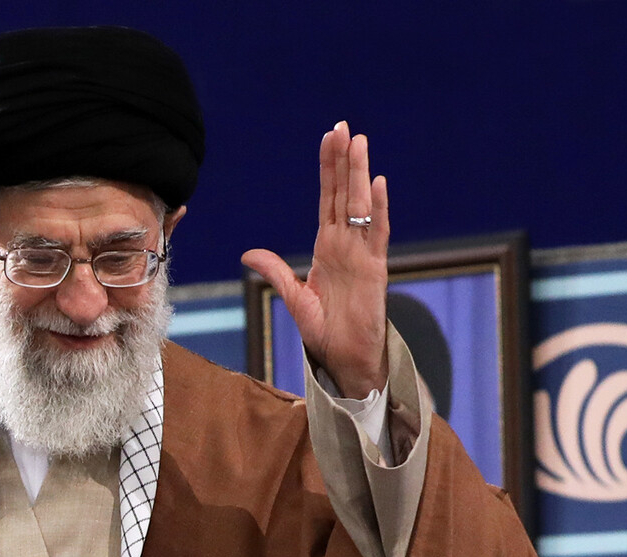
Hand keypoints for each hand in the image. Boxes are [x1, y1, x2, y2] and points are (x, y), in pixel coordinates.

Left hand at [244, 122, 389, 401]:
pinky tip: (378, 184)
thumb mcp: (294, 298)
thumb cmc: (325, 333)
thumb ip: (276, 272)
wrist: (345, 361)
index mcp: (327, 248)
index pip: (328, 199)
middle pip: (345, 194)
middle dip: (344, 160)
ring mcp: (363, 255)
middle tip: (343, 126)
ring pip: (362, 206)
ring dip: (360, 175)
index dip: (328, 168)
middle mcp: (347, 245)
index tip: (329, 138)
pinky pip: (378, 235)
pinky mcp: (375, 271)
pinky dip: (379, 210)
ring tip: (359, 143)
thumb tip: (247, 254)